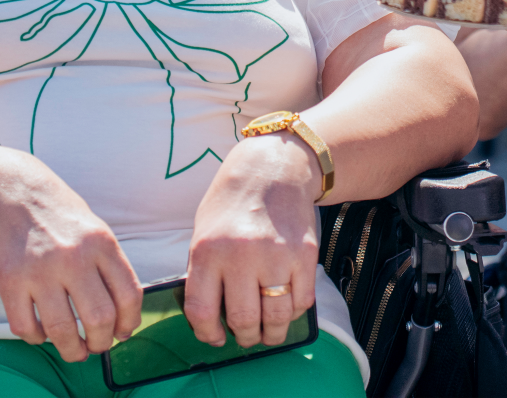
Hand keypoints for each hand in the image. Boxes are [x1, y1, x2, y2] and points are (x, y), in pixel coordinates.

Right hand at [0, 145, 143, 362]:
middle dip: (102, 342)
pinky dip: (37, 338)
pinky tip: (42, 333)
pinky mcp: (9, 281)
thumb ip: (108, 266)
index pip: (129, 295)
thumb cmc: (57, 212)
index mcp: (101, 242)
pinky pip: (26, 327)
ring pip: (63, 330)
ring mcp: (39, 270)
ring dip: (72, 350)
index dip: (130, 322)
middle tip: (98, 346)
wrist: (10, 190)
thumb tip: (121, 314)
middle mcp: (73, 256)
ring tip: (74, 350)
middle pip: (100, 318)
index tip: (124, 332)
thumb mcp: (95, 229)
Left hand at [184, 131, 318, 348]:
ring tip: (269, 332)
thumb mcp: (203, 232)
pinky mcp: (304, 253)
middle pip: (243, 319)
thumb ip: (204, 273)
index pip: (202, 310)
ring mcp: (276, 254)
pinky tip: (287, 306)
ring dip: (272, 333)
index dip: (207, 333)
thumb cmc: (232, 203)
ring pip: (276, 317)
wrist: (272, 168)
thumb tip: (210, 318)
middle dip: (245, 337)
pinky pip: (302, 300)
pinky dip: (294, 311)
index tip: (214, 337)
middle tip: (247, 336)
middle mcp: (240, 254)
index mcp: (207, 250)